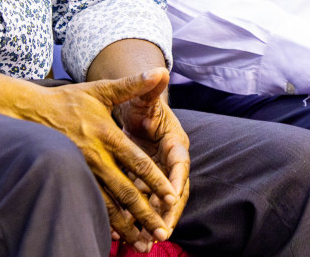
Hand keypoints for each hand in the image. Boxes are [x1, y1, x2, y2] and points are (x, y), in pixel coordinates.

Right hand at [21, 68, 180, 250]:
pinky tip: (116, 236)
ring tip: (144, 243)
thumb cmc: (69, 100)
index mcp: (107, 135)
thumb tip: (160, 72)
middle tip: (163, 231)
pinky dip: (106, 222)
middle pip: (126, 191)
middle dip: (146, 213)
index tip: (173, 197)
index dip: (156, 181)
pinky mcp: (73, 178)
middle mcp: (96, 156)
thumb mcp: (101, 90)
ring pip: (109, 204)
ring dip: (127, 226)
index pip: (137, 162)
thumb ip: (132, 85)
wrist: (29, 111)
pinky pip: (92, 204)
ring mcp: (83, 170)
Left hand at [114, 77, 190, 240]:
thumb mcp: (144, 98)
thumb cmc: (142, 104)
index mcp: (175, 143)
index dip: (176, 180)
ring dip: (156, 218)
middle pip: (175, 190)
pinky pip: (147, 200)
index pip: (179, 164)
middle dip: (169, 210)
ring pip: (161, 200)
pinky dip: (141, 214)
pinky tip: (129, 230)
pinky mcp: (150, 181)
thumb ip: (149, 88)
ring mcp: (162, 173)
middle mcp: (172, 161)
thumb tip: (161, 70)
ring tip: (147, 238)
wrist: (138, 111)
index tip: (171, 196)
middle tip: (162, 229)